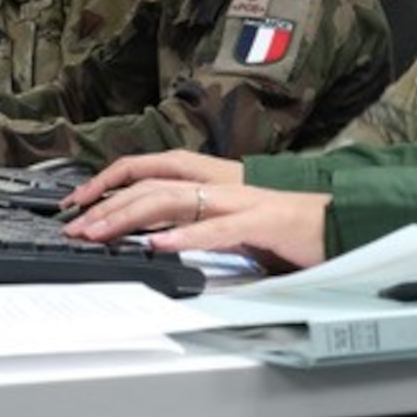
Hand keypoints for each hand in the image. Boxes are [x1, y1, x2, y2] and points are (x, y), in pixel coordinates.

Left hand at [64, 178, 329, 272]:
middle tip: (76, 227)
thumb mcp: (231, 223)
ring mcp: (242, 201)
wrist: (340, 226)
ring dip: (131, 218)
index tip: (79, 203)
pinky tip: (159, 245)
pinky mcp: (263, 223)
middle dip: (108, 205)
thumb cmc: (288, 228)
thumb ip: (196, 223)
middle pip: (153, 184)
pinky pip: (218, 229)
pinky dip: (186, 237)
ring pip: (175, 200)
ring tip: (101, 233)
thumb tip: (152, 236)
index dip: (111, 182)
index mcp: (214, 181)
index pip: (151, 170)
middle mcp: (222, 184)